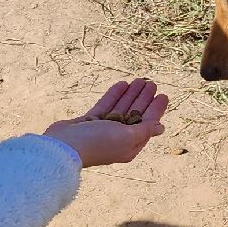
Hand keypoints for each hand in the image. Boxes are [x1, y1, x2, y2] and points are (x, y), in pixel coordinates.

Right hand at [44, 79, 168, 167]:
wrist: (64, 146)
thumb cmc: (98, 143)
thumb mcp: (126, 137)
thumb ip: (144, 130)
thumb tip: (160, 128)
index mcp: (129, 146)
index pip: (146, 125)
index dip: (155, 110)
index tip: (163, 95)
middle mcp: (117, 138)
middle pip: (134, 115)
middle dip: (143, 99)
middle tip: (151, 83)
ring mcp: (103, 129)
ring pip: (121, 108)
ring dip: (130, 95)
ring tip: (139, 80)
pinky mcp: (90, 122)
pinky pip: (106, 106)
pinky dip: (114, 96)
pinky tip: (121, 85)